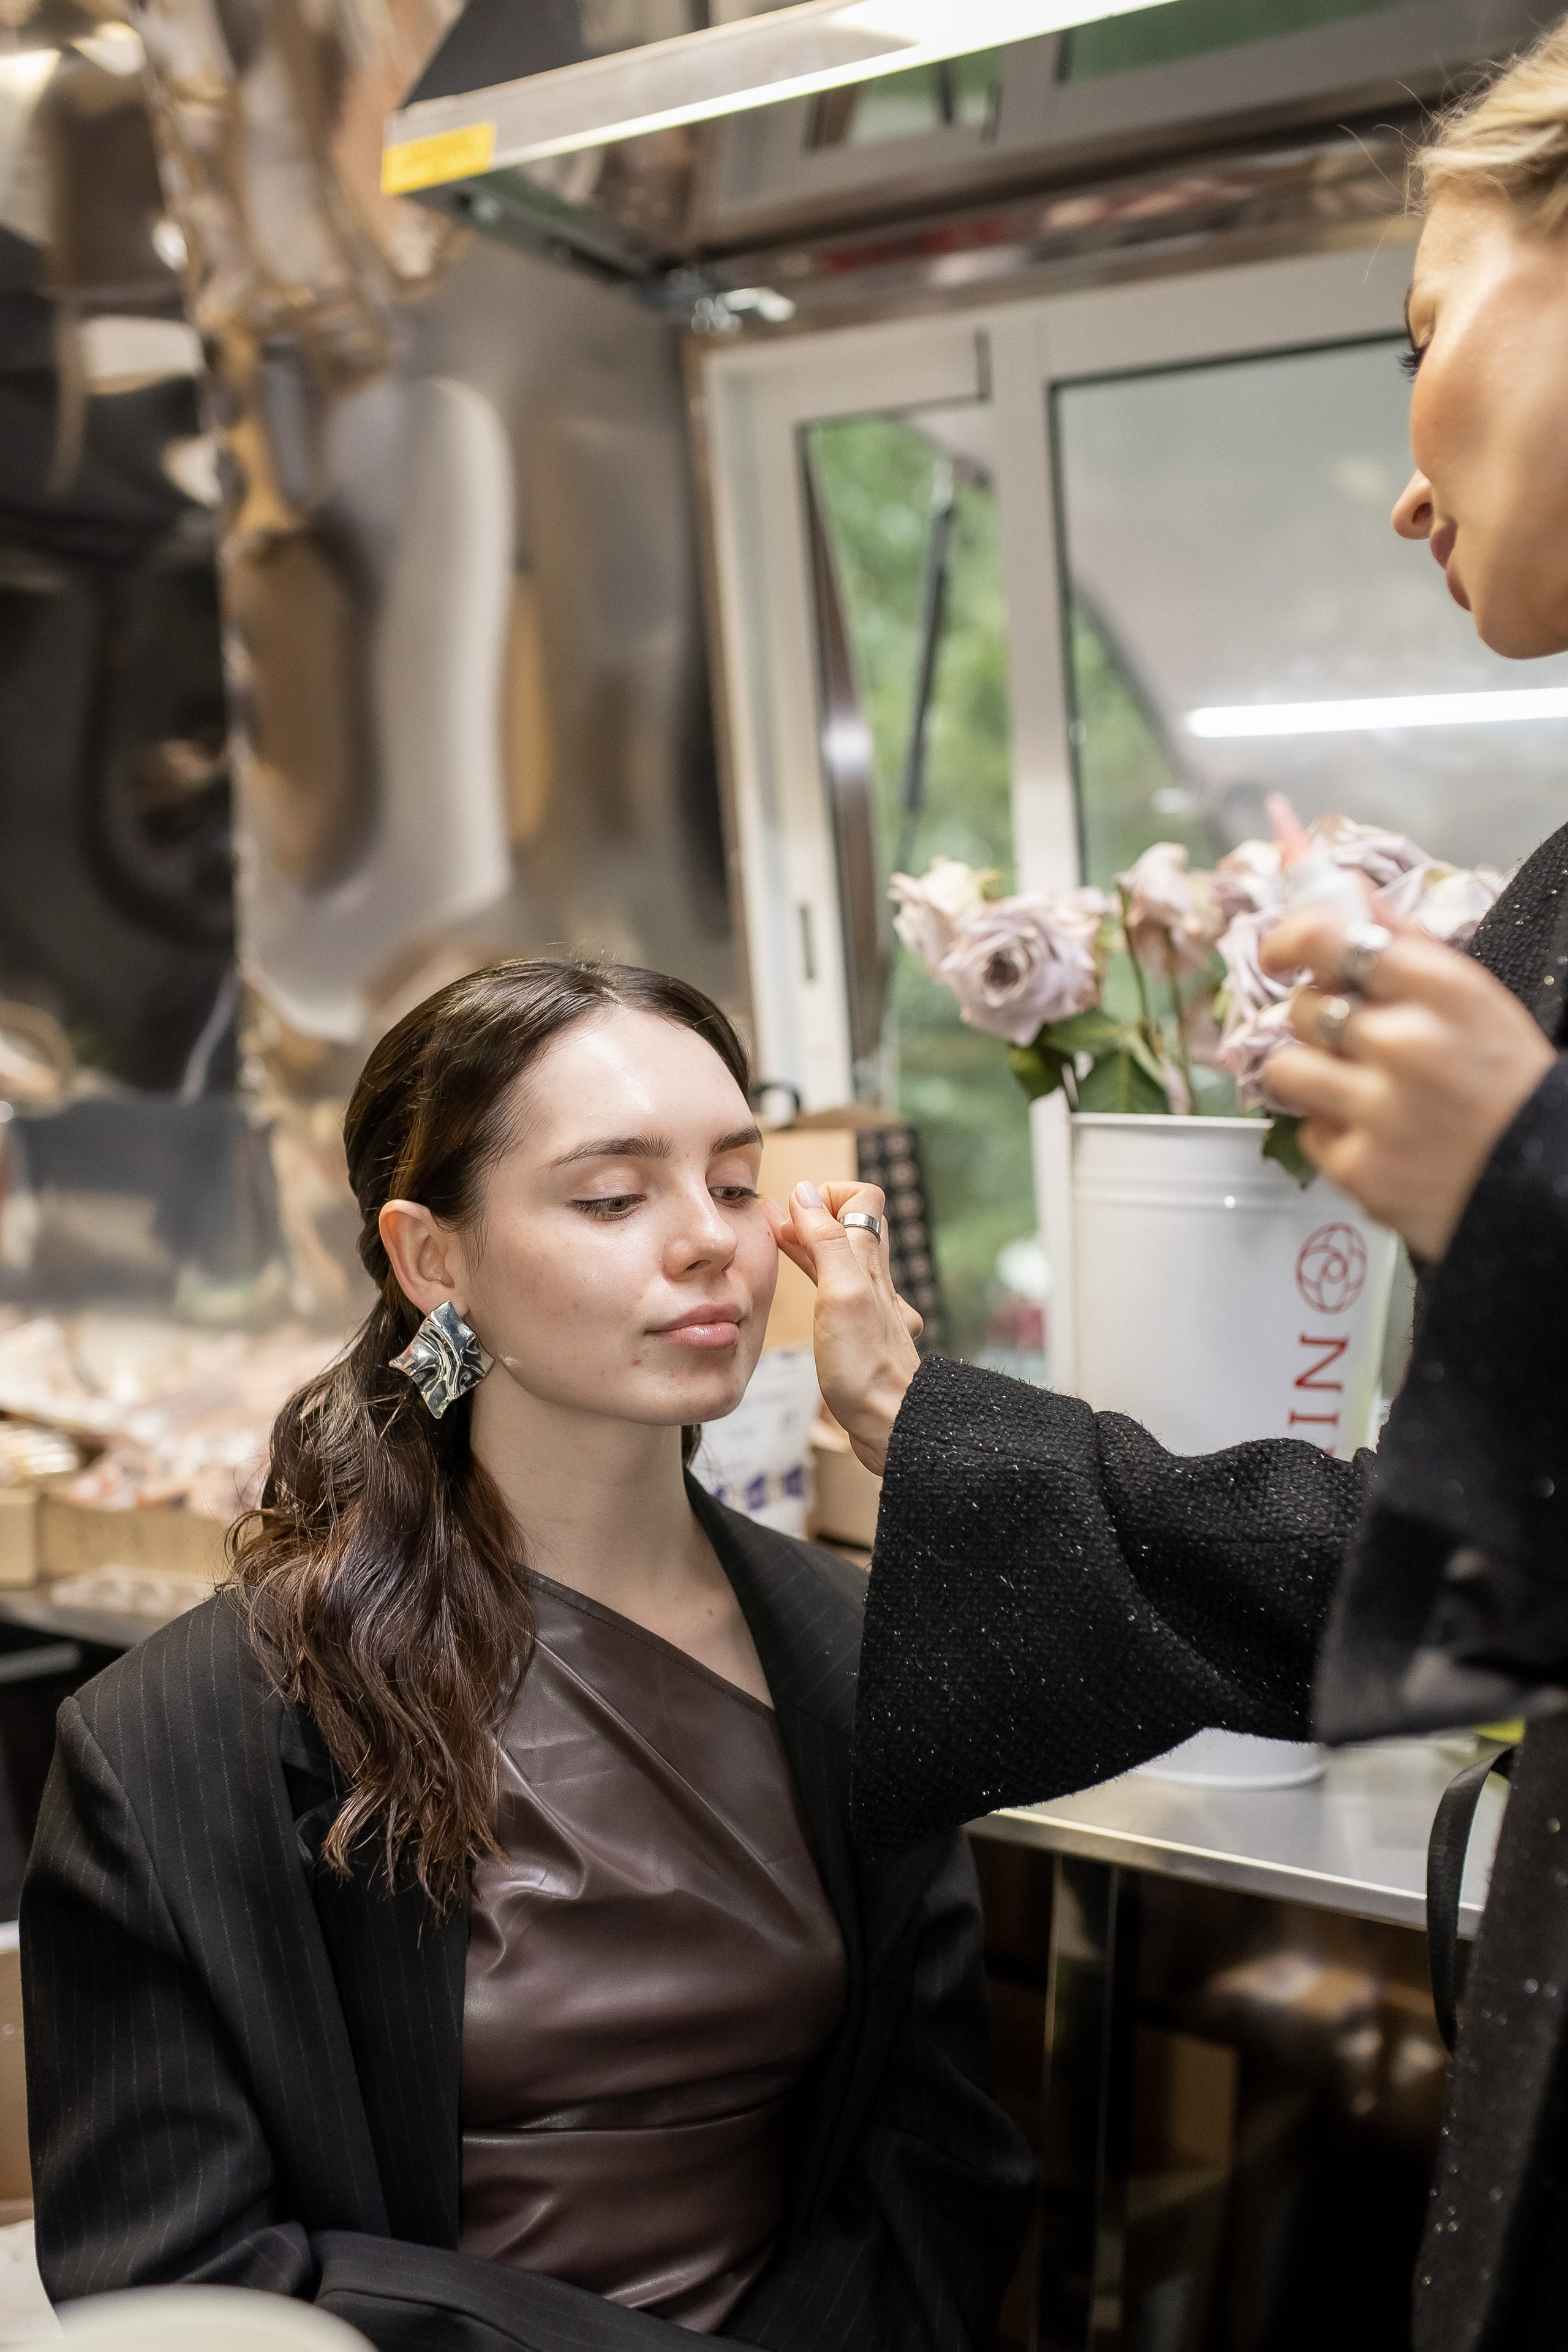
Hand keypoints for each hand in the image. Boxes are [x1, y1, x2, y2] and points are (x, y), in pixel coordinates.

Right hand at [764, 1180, 922, 1474]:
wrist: (892, 1426)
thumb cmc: (866, 1368)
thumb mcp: (840, 1294)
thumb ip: (825, 1241)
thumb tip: (805, 1193)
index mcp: (869, 1264)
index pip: (866, 1199)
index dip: (830, 1192)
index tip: (793, 1206)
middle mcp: (875, 1281)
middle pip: (849, 1228)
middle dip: (813, 1215)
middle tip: (774, 1218)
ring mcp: (870, 1310)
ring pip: (841, 1262)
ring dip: (811, 1246)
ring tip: (778, 1241)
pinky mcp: (862, 1338)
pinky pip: (839, 1295)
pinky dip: (819, 1282)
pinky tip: (811, 1294)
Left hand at [1261, 906, 1554, 1259]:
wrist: (1547, 1180)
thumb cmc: (1507, 1081)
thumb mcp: (1473, 996)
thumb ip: (1402, 940)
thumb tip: (1339, 883)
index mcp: (1441, 989)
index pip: (1329, 939)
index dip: (1290, 940)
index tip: (1280, 953)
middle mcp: (1405, 1044)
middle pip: (1305, 1008)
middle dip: (1321, 1021)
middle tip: (1358, 1042)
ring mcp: (1379, 1111)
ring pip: (1287, 1068)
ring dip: (1310, 1075)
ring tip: (1355, 1087)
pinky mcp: (1361, 1169)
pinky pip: (1309, 1132)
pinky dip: (1336, 1134)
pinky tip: (1381, 1136)